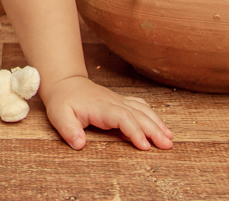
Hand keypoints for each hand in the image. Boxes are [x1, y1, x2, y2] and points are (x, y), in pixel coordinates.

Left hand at [42, 75, 172, 150]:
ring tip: (170, 138)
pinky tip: (160, 126)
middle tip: (167, 145)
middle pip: (139, 115)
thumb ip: (69, 130)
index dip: (135, 131)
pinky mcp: (121, 101)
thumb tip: (79, 144)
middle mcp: (114, 102)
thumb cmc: (63, 100)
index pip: (123, 118)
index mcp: (101, 107)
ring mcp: (119, 100)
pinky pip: (140, 106)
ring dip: (157, 123)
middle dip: (154, 130)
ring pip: (143, 110)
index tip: (144, 146)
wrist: (65, 83)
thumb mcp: (59, 115)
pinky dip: (152, 116)